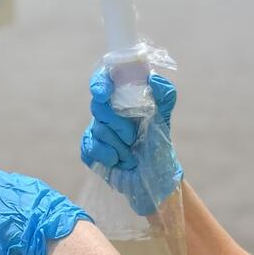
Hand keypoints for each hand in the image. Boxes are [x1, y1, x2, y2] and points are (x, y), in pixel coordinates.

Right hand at [80, 69, 181, 214]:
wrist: (155, 176)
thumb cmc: (159, 143)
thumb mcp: (165, 117)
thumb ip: (164, 94)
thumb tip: (153, 78)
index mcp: (122, 98)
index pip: (103, 80)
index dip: (100, 83)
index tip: (104, 94)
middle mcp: (107, 111)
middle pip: (98, 108)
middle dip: (117, 124)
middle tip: (133, 138)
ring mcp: (97, 131)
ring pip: (96, 131)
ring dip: (118, 146)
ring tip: (131, 154)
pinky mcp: (91, 150)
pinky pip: (88, 148)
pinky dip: (105, 156)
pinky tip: (117, 161)